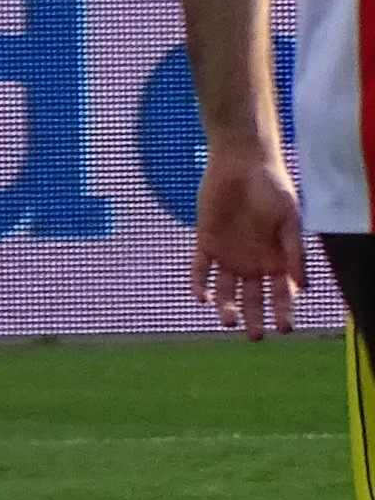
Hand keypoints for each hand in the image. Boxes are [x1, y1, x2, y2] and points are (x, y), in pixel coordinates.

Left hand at [190, 141, 303, 336]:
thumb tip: (302, 285)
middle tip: (254, 335)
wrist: (242, 164)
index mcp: (277, 260)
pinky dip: (198, 283)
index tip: (284, 328)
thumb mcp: (289, 221)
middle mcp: (252, 262)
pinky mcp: (205, 243)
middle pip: (253, 298)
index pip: (282, 293)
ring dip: (225, 306)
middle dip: (254, 317)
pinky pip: (199, 269)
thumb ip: (294, 252)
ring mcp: (228, 255)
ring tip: (228, 320)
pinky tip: (201, 297)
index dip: (284, 311)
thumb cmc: (273, 189)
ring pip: (225, 289)